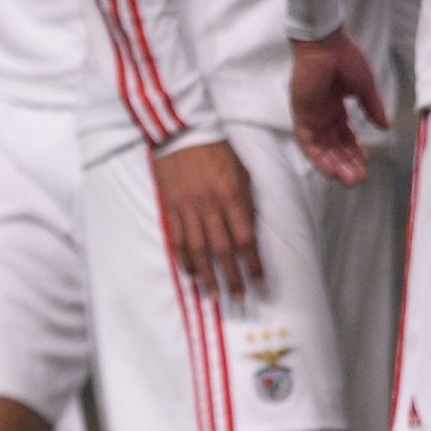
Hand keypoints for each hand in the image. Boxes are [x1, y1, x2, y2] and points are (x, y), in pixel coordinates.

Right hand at [154, 141, 261, 301]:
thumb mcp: (242, 171)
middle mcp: (210, 205)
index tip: (259, 282)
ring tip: (213, 294)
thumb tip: (250, 234)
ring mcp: (188, 208)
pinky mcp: (171, 207)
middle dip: (232, 277)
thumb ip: (247, 202)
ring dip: (207, 275)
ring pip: (198, 250)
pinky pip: (177, 239)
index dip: (253, 264)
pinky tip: (191, 274)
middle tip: (238, 298)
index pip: (245, 239)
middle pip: (223, 250)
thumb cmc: (218, 150)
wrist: (183, 131)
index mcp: (232, 195)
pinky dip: (184, 259)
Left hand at [289, 29, 387, 186]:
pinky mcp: (301, 117)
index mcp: (335, 107)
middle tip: (360, 179)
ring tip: (351, 180)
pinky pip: (309, 144)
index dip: (355, 150)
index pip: (345, 135)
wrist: (326, 44)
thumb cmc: (345, 58)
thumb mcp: (365, 87)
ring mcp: (311, 117)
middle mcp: (322, 115)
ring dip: (336, 166)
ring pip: (323, 149)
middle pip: (334, 146)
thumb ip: (373, 108)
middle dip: (348, 163)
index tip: (367, 162)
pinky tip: (333, 171)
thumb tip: (386, 127)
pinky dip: (319, 159)